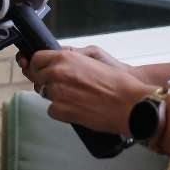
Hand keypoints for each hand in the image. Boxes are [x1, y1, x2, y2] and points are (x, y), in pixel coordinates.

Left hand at [26, 49, 153, 134]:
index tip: (41, 70)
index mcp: (64, 58)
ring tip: (78, 98)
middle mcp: (56, 73)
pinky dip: (62, 111)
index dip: (38, 65)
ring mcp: (56, 92)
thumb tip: (56, 63)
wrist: (132, 105)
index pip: (37, 58)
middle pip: (37, 77)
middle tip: (62, 87)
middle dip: (46, 81)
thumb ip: (70, 60)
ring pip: (45, 93)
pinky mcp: (60, 110)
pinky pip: (51, 110)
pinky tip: (78, 109)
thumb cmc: (118, 83)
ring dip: (56, 96)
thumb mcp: (93, 59)